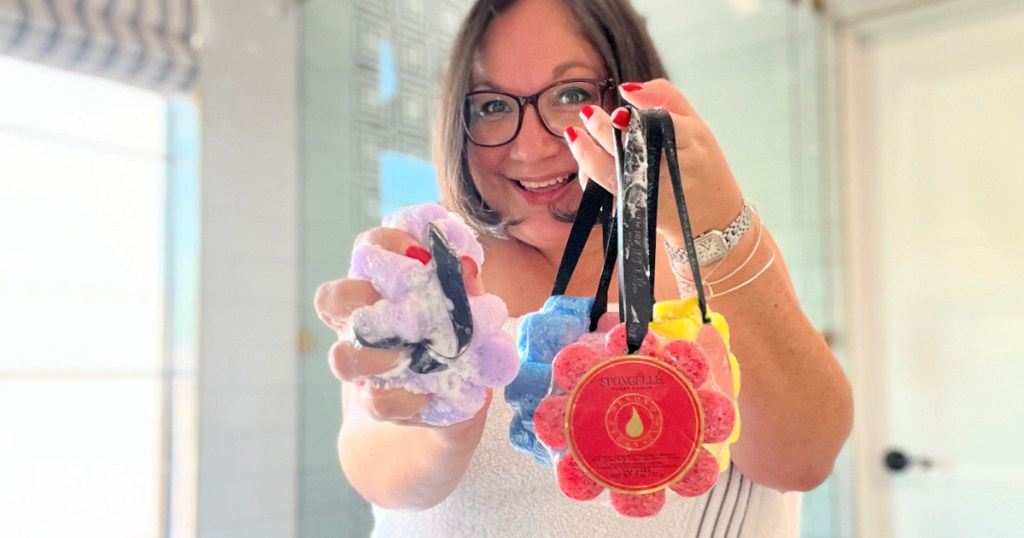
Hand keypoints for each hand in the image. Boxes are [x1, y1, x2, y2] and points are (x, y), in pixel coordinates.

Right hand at [314, 227, 486, 426]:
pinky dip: (405, 399)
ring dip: (373, 356)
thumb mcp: (471, 309)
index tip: (419, 252)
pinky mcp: (378, 403)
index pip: (367, 249)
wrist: (459, 399)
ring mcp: (364, 364)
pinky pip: (377, 402)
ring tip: (406, 356)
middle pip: (331, 299)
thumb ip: (466, 289)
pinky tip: (430, 395)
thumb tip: (466, 270)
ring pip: (341, 358)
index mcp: (382, 286)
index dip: (385, 243)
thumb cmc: (463, 338)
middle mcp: (362, 322)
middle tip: (391, 302)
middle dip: (357, 296)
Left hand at [566, 79, 745, 243]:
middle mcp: (674, 172)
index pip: (666, 126)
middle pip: (634, 151)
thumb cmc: (702, 165)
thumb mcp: (697, 126)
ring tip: (575, 134)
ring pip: (614, 176)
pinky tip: (584, 156)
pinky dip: (591, 175)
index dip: (640, 117)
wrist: (711, 218)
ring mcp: (654, 194)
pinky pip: (606, 193)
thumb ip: (664, 98)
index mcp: (693, 145)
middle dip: (605, 132)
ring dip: (588, 155)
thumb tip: (626, 88)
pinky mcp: (638, 210)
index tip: (619, 107)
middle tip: (589, 114)